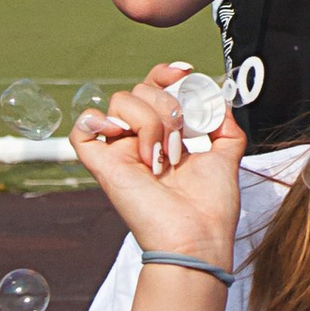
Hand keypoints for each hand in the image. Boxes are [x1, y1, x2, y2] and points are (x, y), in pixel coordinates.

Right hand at [69, 64, 243, 266]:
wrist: (198, 237)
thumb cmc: (211, 206)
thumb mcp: (227, 154)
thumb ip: (222, 123)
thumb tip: (215, 98)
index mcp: (164, 135)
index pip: (154, 87)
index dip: (164, 74)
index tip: (184, 73)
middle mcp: (138, 140)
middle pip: (140, 89)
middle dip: (168, 107)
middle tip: (180, 144)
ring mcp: (119, 152)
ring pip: (120, 101)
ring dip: (149, 121)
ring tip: (161, 157)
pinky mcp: (102, 166)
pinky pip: (82, 129)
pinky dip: (97, 122)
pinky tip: (126, 140)